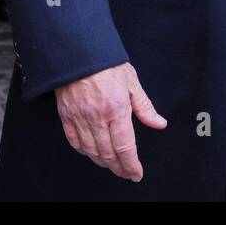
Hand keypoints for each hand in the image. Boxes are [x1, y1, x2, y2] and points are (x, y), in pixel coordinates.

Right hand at [54, 62, 166, 181]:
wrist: (78, 50)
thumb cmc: (105, 63)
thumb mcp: (131, 81)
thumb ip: (144, 106)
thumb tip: (159, 123)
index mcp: (116, 109)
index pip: (125, 147)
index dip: (131, 165)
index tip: (136, 174)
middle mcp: (97, 117)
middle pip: (108, 154)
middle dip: (119, 168)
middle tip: (126, 173)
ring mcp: (80, 117)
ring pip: (91, 151)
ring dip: (103, 162)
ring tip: (112, 165)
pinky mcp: (66, 115)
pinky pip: (74, 141)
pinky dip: (84, 151)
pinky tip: (91, 152)